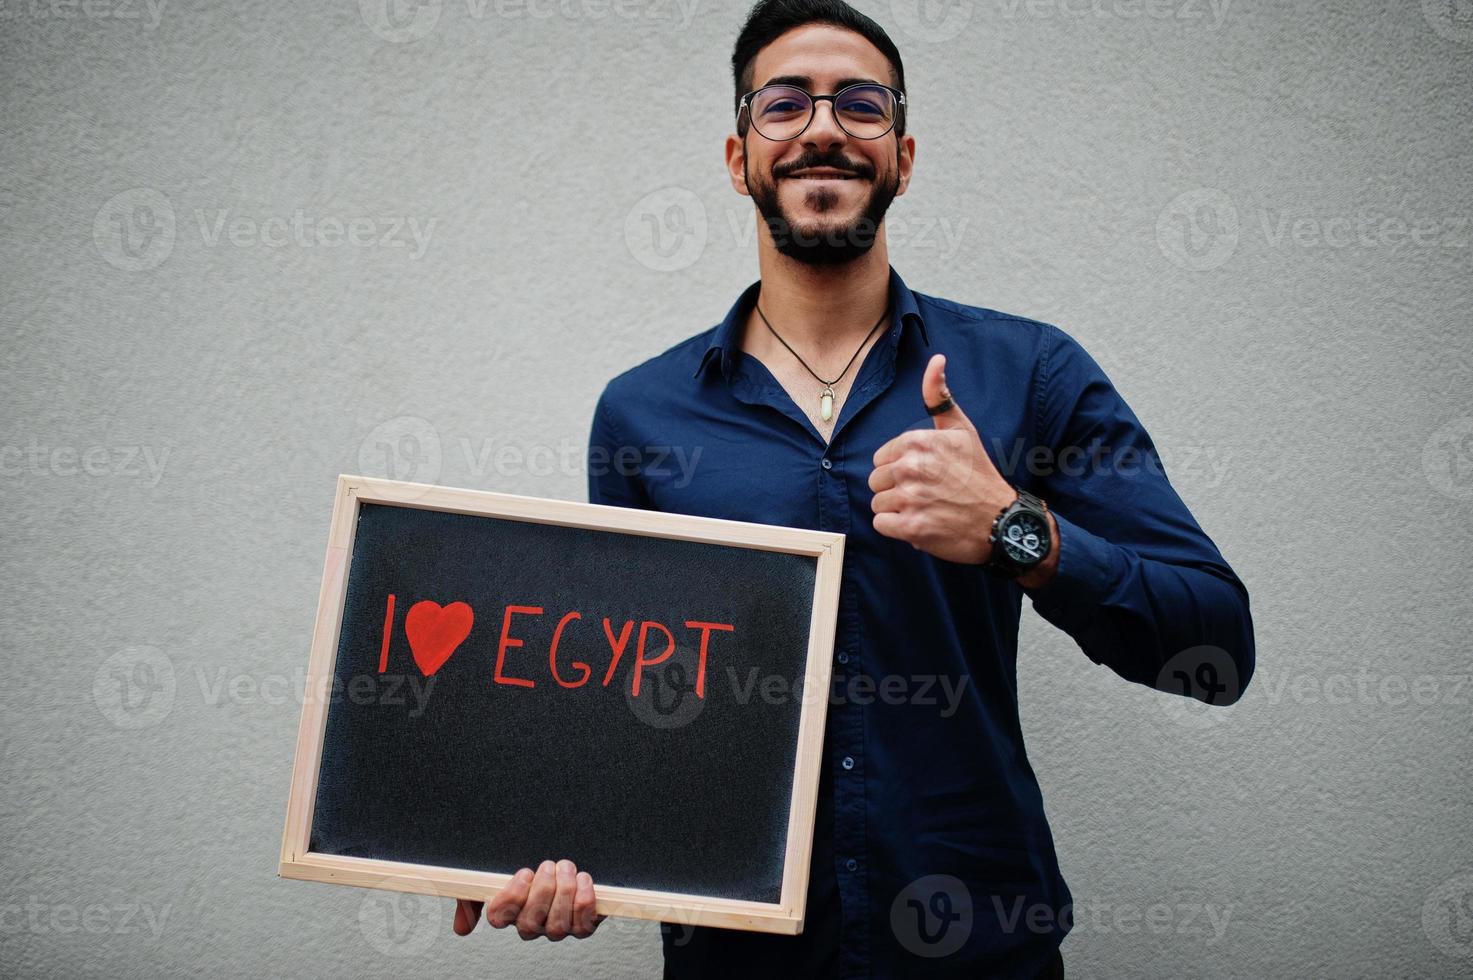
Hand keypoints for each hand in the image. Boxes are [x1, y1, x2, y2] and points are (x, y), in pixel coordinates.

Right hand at [452, 859, 605, 941]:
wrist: (561, 864)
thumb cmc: (527, 873)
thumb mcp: (493, 877)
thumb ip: (472, 896)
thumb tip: (461, 929)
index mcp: (508, 913)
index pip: (499, 917)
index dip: (512, 896)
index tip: (525, 873)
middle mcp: (532, 926)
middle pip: (530, 924)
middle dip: (542, 891)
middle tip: (549, 866)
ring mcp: (557, 929)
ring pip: (557, 925)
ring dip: (564, 892)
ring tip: (566, 869)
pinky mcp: (582, 926)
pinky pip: (583, 924)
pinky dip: (585, 901)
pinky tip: (583, 880)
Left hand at [869, 353, 1019, 564]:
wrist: (1001, 519)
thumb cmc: (978, 473)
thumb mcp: (962, 429)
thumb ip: (939, 397)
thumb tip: (936, 359)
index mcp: (917, 442)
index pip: (881, 458)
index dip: (899, 467)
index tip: (925, 474)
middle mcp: (911, 468)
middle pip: (876, 481)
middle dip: (896, 488)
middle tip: (926, 493)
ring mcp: (910, 499)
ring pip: (878, 503)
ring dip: (897, 509)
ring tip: (926, 508)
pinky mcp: (911, 528)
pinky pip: (881, 524)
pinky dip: (897, 528)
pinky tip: (921, 523)